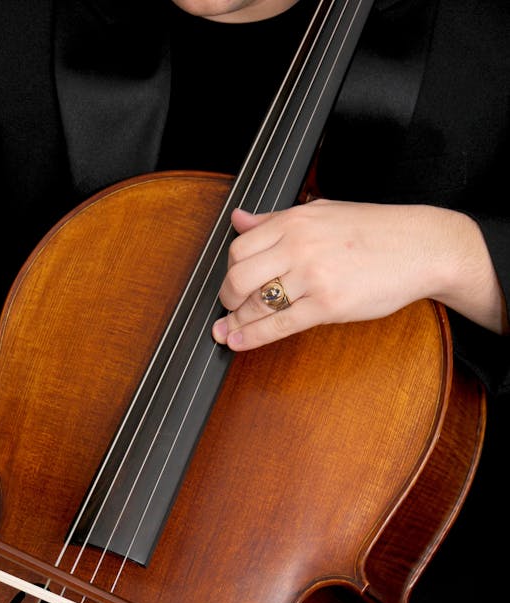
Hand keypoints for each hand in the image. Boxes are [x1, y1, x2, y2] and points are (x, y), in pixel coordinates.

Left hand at [211, 200, 507, 349]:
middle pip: (238, 277)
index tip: (229, 284)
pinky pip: (278, 326)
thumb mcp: (322, 213)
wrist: (422, 247)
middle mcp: (299, 245)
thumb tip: (238, 220)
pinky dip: (252, 338)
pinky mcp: (327, 305)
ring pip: (255, 304)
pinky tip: (239, 343)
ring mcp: (313, 276)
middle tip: (229, 309)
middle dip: (227, 299)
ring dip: (236, 323)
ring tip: (228, 332)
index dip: (228, 271)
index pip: (239, 247)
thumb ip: (276, 219)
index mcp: (295, 221)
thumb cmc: (376, 231)